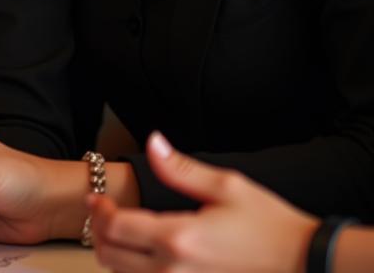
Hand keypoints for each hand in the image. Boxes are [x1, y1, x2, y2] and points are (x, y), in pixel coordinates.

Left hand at [91, 132, 316, 272]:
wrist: (305, 264)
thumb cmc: (268, 225)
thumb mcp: (226, 186)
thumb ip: (180, 168)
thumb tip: (152, 142)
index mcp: (178, 238)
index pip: (116, 228)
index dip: (100, 211)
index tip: (98, 198)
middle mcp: (174, 271)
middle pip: (111, 258)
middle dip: (100, 233)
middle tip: (105, 214)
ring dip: (116, 257)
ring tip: (122, 234)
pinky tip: (146, 257)